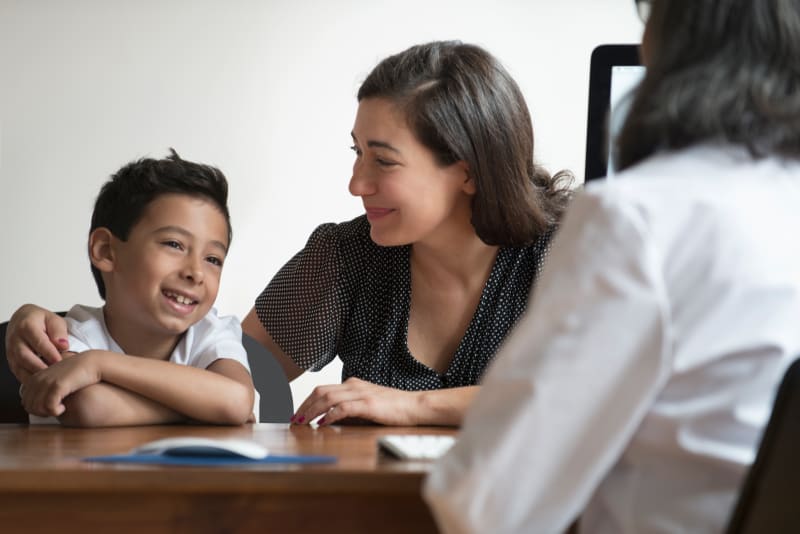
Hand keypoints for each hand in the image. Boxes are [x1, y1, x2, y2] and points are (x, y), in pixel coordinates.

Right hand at [6, 304, 68, 381]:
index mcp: (27, 326)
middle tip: (56, 375)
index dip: (49, 353)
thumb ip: (59, 331)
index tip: (59, 361)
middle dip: (41, 367)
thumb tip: (63, 346)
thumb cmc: (42, 321)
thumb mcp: (54, 320)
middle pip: (26, 357)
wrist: (22, 321)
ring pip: (20, 367)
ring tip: (50, 381)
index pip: (38, 342)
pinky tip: (42, 384)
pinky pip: (19, 373)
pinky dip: (30, 380)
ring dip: (35, 375)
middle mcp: (15, 339)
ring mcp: (11, 352)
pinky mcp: (12, 362)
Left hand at [21, 351, 101, 416]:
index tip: (50, 407)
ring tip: (59, 410)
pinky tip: (63, 408)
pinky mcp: (57, 385)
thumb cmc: (76, 374)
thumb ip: (45, 389)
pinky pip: (49, 406)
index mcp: (35, 378)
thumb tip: (39, 405)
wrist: (92, 363)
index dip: (36, 409)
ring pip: (37, 407)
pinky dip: (55, 411)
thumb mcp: (56, 380)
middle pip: (29, 406)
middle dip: (41, 413)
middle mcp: (38, 379)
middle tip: (54, 411)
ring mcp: (46, 381)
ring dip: (48, 413)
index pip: (26, 401)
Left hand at [291, 377, 421, 426]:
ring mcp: (361, 393)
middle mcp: (354, 385)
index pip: (322, 389)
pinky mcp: (368, 404)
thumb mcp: (367, 406)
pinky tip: (323, 424)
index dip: (306, 401)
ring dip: (312, 411)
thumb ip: (350, 410)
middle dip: (304, 406)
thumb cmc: (394, 408)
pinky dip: (330, 416)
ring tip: (303, 423)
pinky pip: (343, 408)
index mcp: (353, 384)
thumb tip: (329, 420)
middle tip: (294, 420)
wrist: (415, 406)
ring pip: (327, 398)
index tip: (297, 414)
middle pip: (320, 391)